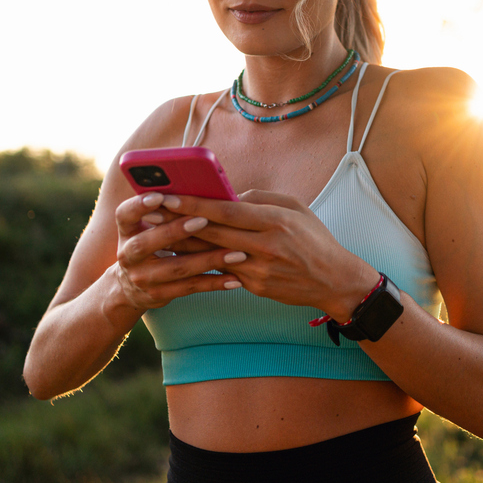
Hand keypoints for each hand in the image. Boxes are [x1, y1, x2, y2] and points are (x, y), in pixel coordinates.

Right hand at [112, 192, 242, 310]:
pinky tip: (236, 279)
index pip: (124, 214)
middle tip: (204, 220)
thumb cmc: (151, 244)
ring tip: (238, 253)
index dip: (139, 205)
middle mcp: (128, 255)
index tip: (159, 196)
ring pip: (177, 268)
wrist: (131, 288)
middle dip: (176, 231)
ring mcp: (143, 278)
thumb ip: (166, 211)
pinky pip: (190, 288)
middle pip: (148, 243)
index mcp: (126, 231)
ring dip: (209, 259)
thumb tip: (202, 186)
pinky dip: (214, 283)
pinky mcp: (159, 295)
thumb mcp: (147, 227)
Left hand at [162, 190, 379, 320]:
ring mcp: (257, 270)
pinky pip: (223, 272)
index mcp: (274, 221)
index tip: (167, 195)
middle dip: (177, 222)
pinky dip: (201, 262)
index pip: (226, 211)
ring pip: (211, 256)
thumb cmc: (314, 237)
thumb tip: (226, 196)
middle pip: (211, 233)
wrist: (334, 280)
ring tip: (155, 232)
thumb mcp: (293, 207)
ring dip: (181, 244)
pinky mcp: (254, 287)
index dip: (193, 204)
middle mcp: (264, 247)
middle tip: (148, 211)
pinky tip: (181, 255)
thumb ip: (259, 199)